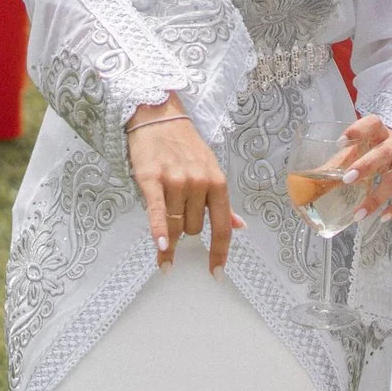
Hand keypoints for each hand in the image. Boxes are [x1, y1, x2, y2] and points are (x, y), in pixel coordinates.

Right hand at [127, 101, 242, 269]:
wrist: (159, 117)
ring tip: (162, 230)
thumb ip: (222, 203)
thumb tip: (239, 227)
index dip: (219, 253)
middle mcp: (199, 182)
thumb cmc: (184, 147)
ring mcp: (176, 180)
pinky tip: (161, 249)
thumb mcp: (211, 170)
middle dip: (185, 230)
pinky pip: (158, 212)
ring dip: (169, 234)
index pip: (221, 227)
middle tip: (176, 214)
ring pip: (175, 225)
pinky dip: (160, 232)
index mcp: (217, 182)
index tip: (215, 273)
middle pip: (193, 228)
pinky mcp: (152, 179)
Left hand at [338, 114, 391, 220]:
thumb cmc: (374, 149)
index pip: (372, 124)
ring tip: (359, 214)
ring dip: (378, 196)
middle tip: (347, 179)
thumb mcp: (358, 149)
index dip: (358, 130)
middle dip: (367, 166)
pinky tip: (384, 217)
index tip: (340, 142)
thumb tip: (306, 185)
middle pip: (384, 152)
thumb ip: (338, 162)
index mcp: (380, 131)